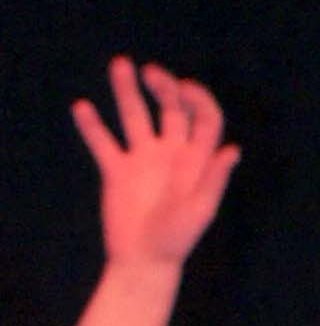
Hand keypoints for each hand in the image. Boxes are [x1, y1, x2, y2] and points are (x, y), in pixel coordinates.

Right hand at [71, 62, 237, 272]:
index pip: (204, 119)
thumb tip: (232, 149)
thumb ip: (214, 179)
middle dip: (163, 86)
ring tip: (120, 64)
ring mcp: (142, 159)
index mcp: (196, 160)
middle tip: (149, 71)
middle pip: (170, 109)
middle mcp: (170, 153)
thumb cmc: (177, 240)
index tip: (184, 87)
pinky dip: (92, 125)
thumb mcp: (200, 210)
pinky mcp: (116, 170)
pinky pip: (103, 142)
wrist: (143, 262)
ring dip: (127, 90)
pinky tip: (82, 107)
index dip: (198, 99)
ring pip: (134, 116)